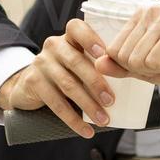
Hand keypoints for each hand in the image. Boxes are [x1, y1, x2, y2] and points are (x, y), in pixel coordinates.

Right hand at [0, 19, 117, 138]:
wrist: (30, 86)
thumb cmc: (67, 73)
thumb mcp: (79, 63)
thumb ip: (97, 66)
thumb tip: (129, 79)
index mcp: (69, 37)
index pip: (77, 28)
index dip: (91, 39)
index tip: (105, 55)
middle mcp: (53, 45)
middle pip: (76, 62)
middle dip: (96, 83)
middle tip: (111, 101)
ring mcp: (41, 62)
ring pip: (68, 84)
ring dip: (88, 105)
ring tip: (103, 119)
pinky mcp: (33, 81)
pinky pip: (56, 103)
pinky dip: (73, 119)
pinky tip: (86, 130)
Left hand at [92, 4, 159, 88]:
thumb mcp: (145, 69)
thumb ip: (120, 66)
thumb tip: (98, 64)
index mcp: (139, 16)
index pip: (112, 49)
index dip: (131, 65)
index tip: (153, 59)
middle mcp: (149, 11)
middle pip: (122, 55)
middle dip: (143, 68)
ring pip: (136, 59)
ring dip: (156, 68)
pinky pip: (153, 61)